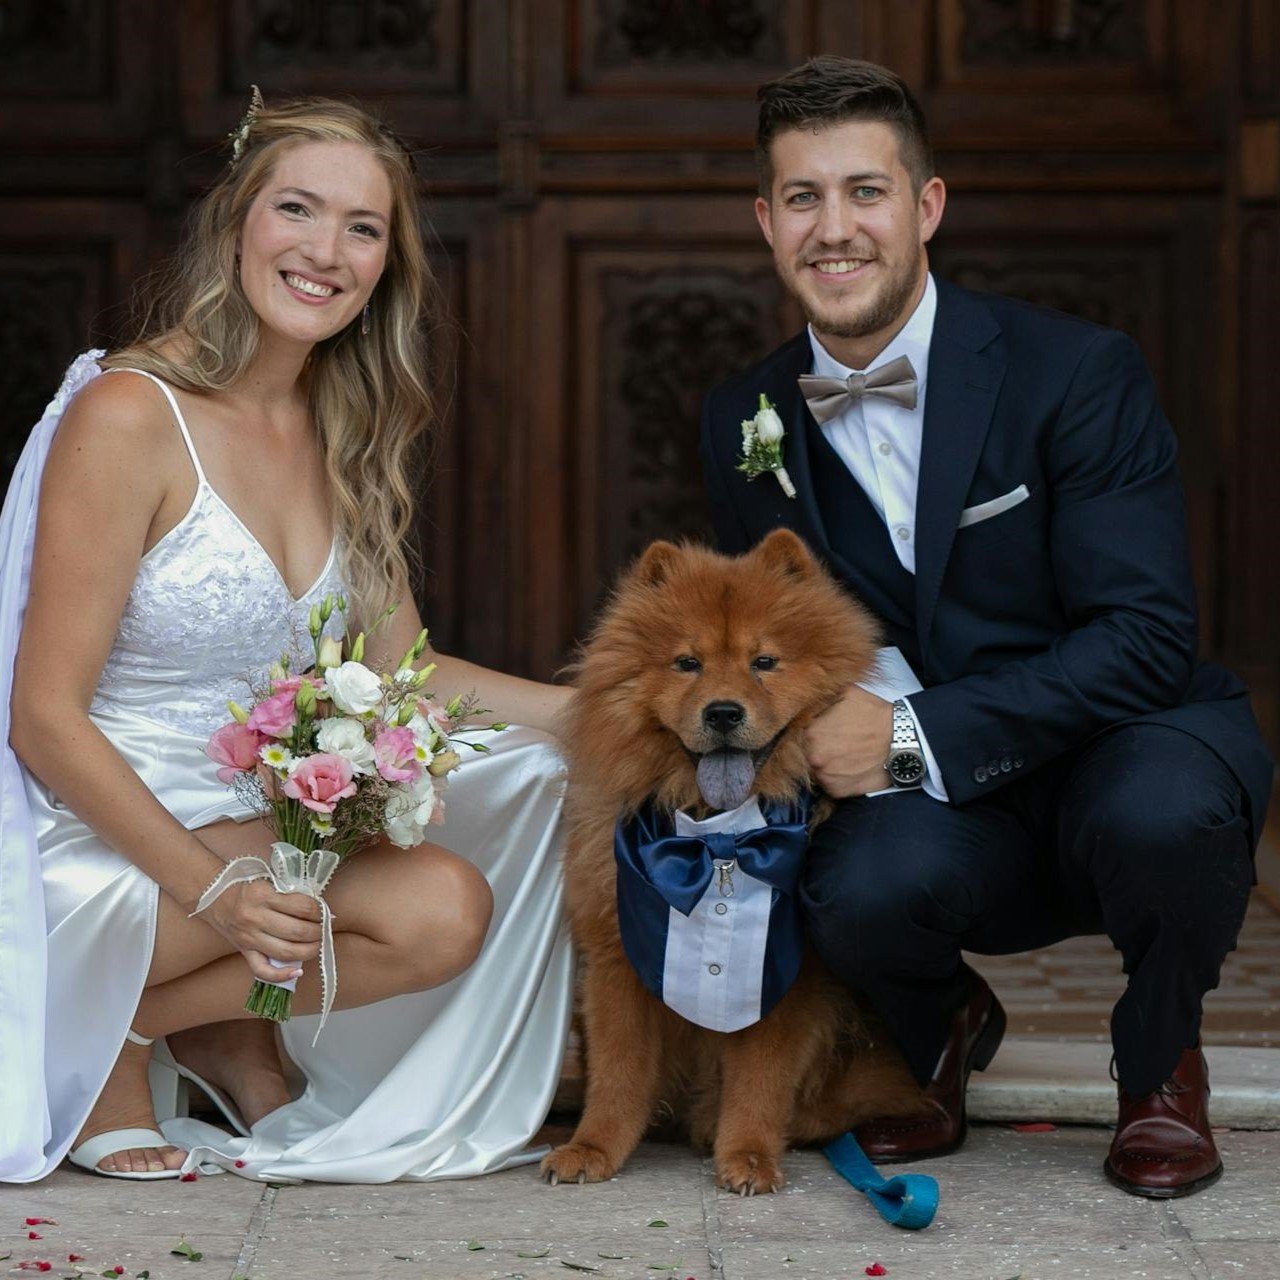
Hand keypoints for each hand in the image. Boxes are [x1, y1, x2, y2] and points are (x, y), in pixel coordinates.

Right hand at [201, 879, 322, 983]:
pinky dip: (281, 975)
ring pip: (286, 952)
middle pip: (297, 932)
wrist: (212, 895)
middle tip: (325, 928)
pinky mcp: (244, 951)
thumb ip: (290, 891)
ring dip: (309, 950)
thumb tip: (319, 907)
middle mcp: (255, 918)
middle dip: (318, 932)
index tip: (325, 912)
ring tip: (318, 944)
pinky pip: (262, 970)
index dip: (319, 911)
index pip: (302, 907)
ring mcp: (248, 938)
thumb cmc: (246, 885)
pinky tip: (297, 970)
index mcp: (263, 895)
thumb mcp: (268, 880)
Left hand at [803, 685, 893, 798]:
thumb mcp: (847, 694)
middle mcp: (814, 758)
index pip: (798, 734)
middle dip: (817, 748)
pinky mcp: (837, 792)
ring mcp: (825, 777)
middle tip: (835, 743)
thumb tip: (808, 697)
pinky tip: (849, 767)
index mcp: (811, 732)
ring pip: (816, 770)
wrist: (902, 741)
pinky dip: (836, 778)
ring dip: (826, 764)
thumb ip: (823, 698)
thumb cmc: (876, 716)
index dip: (811, 732)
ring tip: (844, 754)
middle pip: (805, 754)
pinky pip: (829, 784)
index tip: (822, 731)